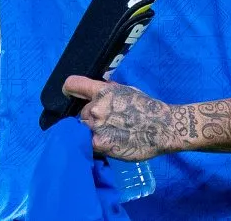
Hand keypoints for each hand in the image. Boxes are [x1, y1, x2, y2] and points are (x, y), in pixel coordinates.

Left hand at [63, 76, 179, 160]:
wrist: (162, 128)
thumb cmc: (147, 107)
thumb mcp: (127, 90)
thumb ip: (109, 90)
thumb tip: (98, 89)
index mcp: (102, 91)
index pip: (73, 85)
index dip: (68, 90)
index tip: (68, 95)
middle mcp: (96, 107)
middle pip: (81, 113)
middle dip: (90, 118)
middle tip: (106, 124)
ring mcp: (97, 126)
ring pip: (84, 129)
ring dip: (92, 132)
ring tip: (109, 135)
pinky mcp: (100, 144)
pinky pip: (89, 144)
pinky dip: (96, 145)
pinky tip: (108, 145)